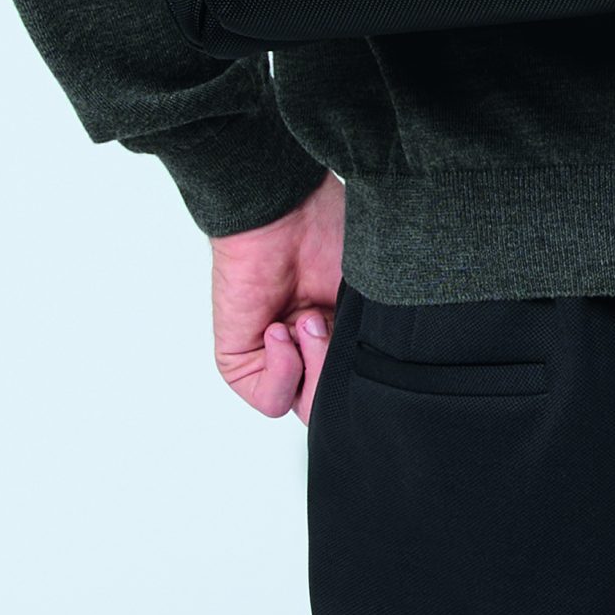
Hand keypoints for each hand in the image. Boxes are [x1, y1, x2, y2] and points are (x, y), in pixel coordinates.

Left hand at [211, 171, 344, 423]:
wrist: (285, 211)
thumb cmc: (327, 233)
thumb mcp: (365, 297)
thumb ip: (368, 342)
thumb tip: (374, 384)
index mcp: (337, 330)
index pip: (350, 383)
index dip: (363, 375)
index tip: (366, 344)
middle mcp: (305, 347)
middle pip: (326, 401)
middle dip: (334, 372)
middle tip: (332, 327)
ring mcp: (272, 355)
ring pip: (299, 404)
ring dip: (310, 367)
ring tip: (309, 318)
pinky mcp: (239, 360)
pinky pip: (268, 398)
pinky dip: (281, 371)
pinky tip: (282, 329)